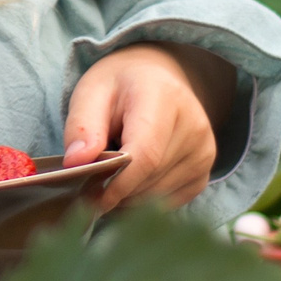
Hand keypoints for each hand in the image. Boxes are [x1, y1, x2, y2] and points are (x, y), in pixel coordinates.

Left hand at [65, 42, 235, 212]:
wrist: (156, 79)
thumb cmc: (119, 86)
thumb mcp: (91, 92)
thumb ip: (81, 126)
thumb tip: (75, 164)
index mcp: (164, 97)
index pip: (145, 155)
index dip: (116, 184)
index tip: (89, 198)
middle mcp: (194, 125)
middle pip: (150, 178)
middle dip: (116, 190)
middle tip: (89, 187)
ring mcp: (204, 150)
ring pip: (159, 195)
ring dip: (128, 197)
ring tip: (109, 178)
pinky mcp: (205, 170)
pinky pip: (171, 202)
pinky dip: (144, 200)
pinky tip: (130, 183)